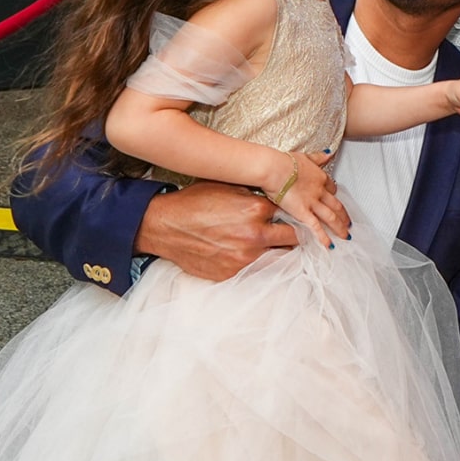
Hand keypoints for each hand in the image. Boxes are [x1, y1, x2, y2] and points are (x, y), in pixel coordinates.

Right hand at [135, 182, 303, 283]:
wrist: (165, 226)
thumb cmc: (194, 202)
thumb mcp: (228, 187)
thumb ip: (256, 195)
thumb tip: (278, 199)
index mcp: (256, 209)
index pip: (292, 215)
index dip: (292, 215)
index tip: (293, 217)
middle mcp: (254, 236)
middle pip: (292, 239)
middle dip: (292, 235)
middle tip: (287, 232)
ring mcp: (244, 258)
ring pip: (277, 257)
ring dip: (275, 251)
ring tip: (268, 244)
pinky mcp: (232, 273)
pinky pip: (254, 269)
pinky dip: (253, 262)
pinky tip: (244, 253)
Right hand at [264, 150, 350, 247]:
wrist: (275, 169)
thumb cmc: (286, 161)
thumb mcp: (305, 156)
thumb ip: (318, 157)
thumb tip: (328, 152)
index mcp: (320, 177)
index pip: (331, 188)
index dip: (334, 195)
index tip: (336, 199)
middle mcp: (320, 191)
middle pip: (336, 205)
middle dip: (344, 216)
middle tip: (349, 223)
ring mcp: (313, 203)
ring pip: (331, 217)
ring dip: (339, 228)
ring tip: (346, 236)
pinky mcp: (303, 213)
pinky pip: (316, 227)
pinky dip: (323, 237)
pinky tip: (329, 245)